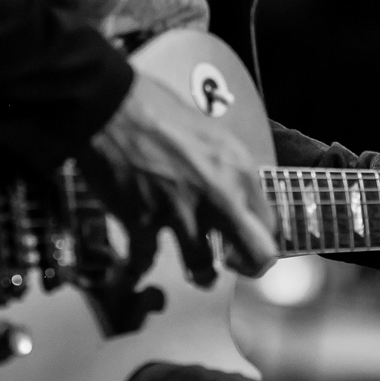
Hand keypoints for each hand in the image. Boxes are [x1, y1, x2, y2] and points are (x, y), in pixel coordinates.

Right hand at [90, 73, 278, 286]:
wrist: (109, 107)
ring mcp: (181, 214)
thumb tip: (236, 197)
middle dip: (247, 265)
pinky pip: (147, 262)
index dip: (258, 234)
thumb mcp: (212, 134)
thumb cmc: (156, 110)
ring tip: (198, 270)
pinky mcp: (143, 223)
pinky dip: (141, 265)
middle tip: (233, 262)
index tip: (247, 237)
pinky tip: (140, 262)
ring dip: (201, 274)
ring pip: (204, 271)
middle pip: (257, 256)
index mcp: (238, 171)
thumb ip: (229, 171)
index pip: (270, 224)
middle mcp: (218, 197)